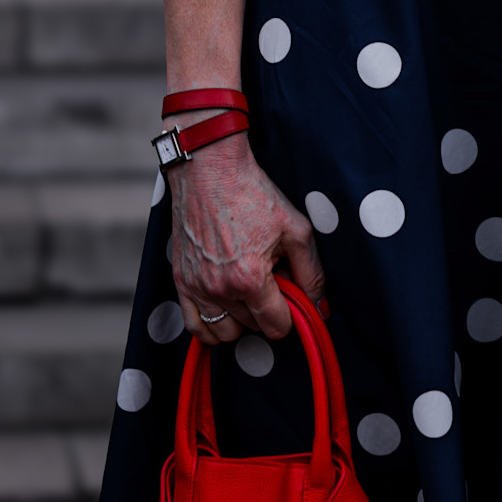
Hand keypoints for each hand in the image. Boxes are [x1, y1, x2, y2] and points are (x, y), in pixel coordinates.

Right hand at [169, 130, 325, 345]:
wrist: (209, 169)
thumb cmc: (253, 194)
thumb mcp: (297, 230)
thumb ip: (312, 273)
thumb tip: (321, 306)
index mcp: (250, 279)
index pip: (276, 327)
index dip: (291, 316)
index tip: (291, 296)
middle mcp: (219, 288)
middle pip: (252, 329)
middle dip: (267, 310)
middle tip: (271, 280)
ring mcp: (196, 286)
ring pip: (224, 332)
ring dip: (241, 320)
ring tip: (249, 291)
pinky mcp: (180, 279)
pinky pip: (194, 326)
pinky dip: (211, 325)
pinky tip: (225, 307)